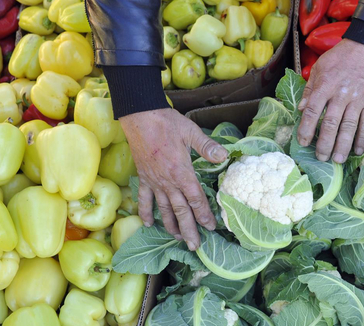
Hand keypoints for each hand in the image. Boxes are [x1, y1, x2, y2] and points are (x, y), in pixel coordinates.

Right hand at [120, 108, 227, 249]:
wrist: (139, 117)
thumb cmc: (167, 123)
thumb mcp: (191, 132)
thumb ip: (207, 147)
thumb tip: (224, 155)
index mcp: (182, 172)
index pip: (195, 199)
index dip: (204, 215)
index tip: (211, 228)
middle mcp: (168, 182)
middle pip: (180, 211)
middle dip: (189, 230)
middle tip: (195, 247)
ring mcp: (154, 181)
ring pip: (163, 209)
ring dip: (171, 226)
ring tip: (178, 239)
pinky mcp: (143, 177)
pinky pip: (145, 199)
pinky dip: (146, 212)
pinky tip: (148, 224)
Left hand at [297, 39, 363, 162]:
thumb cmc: (340, 57)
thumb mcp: (319, 68)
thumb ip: (310, 89)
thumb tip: (300, 110)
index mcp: (325, 85)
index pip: (312, 110)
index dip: (306, 128)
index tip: (303, 142)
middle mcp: (341, 94)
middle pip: (331, 123)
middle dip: (324, 143)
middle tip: (321, 157)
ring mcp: (358, 99)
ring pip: (349, 126)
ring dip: (343, 145)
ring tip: (337, 159)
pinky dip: (363, 138)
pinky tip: (359, 151)